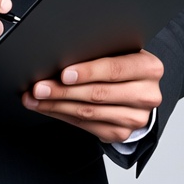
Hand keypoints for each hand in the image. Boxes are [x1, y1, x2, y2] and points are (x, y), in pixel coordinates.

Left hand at [22, 50, 162, 143]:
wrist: (138, 88)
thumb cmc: (122, 63)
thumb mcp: (118, 50)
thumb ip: (99, 51)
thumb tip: (61, 53)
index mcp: (148, 68)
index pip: (114, 69)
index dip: (87, 72)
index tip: (63, 74)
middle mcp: (146, 95)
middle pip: (98, 94)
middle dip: (63, 90)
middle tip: (39, 87)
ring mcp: (135, 118)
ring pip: (89, 112)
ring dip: (56, 105)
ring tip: (35, 98)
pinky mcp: (122, 133)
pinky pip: (86, 126)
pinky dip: (62, 115)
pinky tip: (47, 107)